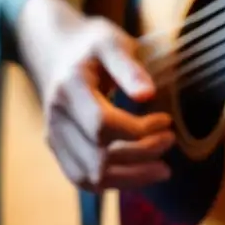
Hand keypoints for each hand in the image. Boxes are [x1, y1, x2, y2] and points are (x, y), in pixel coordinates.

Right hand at [16, 0, 175, 191]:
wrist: (56, 50)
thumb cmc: (90, 44)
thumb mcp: (112, 42)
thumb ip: (129, 67)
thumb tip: (148, 94)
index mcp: (69, 89)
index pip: (102, 125)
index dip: (139, 131)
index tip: (166, 120)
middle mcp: (56, 118)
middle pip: (98, 156)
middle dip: (141, 155)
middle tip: (170, 140)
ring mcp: (54, 136)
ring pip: (90, 176)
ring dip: (131, 178)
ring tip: (163, 169)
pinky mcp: (58, 148)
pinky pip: (83, 178)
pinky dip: (114, 182)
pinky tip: (140, 174)